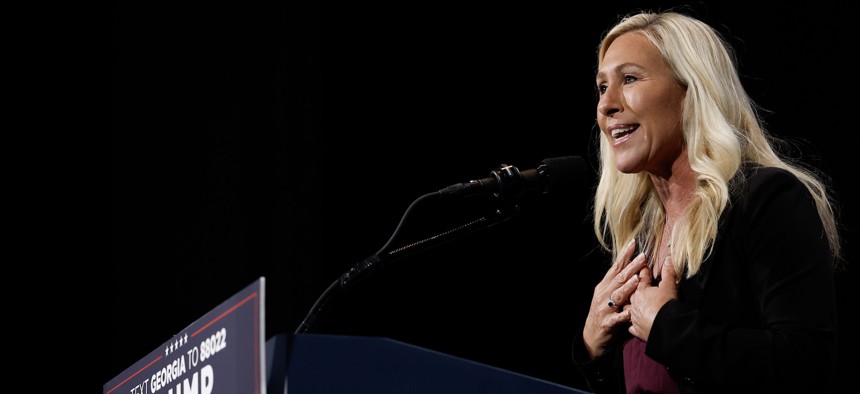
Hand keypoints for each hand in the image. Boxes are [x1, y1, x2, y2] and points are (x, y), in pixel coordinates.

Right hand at [582, 239, 646, 358]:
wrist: (592, 336)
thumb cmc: (604, 313)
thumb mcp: (608, 295)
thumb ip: (619, 284)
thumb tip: (634, 269)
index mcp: (604, 286)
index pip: (616, 267)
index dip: (624, 255)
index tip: (633, 243)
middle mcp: (603, 294)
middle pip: (619, 278)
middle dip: (631, 267)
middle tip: (643, 257)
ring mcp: (604, 308)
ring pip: (617, 296)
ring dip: (627, 288)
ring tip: (637, 280)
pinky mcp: (606, 323)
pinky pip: (616, 318)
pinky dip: (623, 315)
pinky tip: (631, 312)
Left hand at [626, 256, 677, 340]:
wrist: (665, 328)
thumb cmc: (666, 306)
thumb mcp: (669, 287)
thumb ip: (668, 273)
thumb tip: (668, 259)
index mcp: (641, 290)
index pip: (641, 277)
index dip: (643, 270)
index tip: (641, 264)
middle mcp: (634, 302)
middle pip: (629, 292)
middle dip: (630, 287)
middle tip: (631, 283)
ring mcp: (634, 316)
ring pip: (626, 308)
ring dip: (627, 305)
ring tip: (627, 303)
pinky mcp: (636, 329)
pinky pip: (630, 326)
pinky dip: (630, 324)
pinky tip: (630, 323)